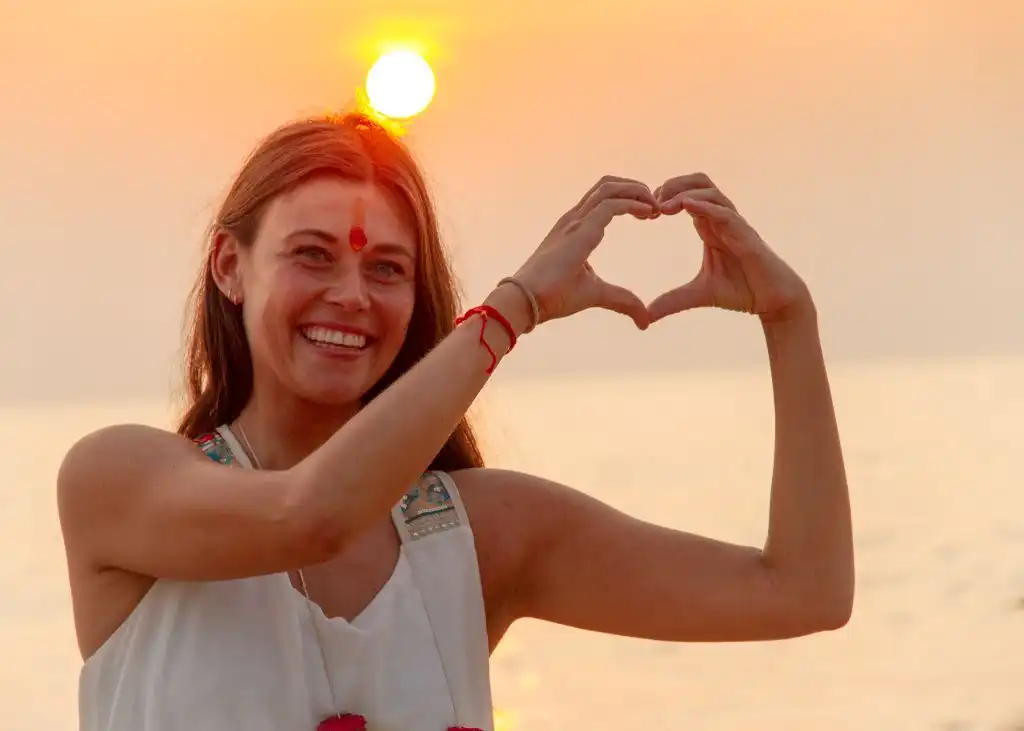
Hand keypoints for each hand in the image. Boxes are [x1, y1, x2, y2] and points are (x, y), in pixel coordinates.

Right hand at [513, 175, 656, 329]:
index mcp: (575, 228)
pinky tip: (648, 213)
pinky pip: (611, 205)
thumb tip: (644, 321)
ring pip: (610, 188)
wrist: (526, 301)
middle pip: (608, 185)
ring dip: (637, 192)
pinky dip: (633, 204)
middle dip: (636, 188)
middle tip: (656, 206)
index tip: (650, 214)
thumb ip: (621, 300)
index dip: (629, 198)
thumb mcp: (596, 294)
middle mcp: (574, 219)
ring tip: (655, 207)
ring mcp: (576, 221)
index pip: (603, 198)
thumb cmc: (552, 296)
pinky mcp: (580, 230)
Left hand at [647, 173, 812, 324]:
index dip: (665, 196)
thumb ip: (672, 301)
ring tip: (663, 207)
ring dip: (684, 193)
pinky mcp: (747, 235)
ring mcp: (735, 225)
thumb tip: (646, 316)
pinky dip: (706, 206)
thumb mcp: (698, 295)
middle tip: (652, 202)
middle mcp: (722, 220)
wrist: (774, 301)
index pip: (687, 195)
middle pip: (698, 182)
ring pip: (711, 192)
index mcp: (709, 227)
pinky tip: (687, 206)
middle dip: (673, 185)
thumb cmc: (742, 291)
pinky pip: (726, 213)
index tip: (645, 212)